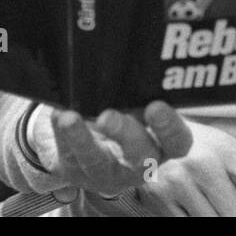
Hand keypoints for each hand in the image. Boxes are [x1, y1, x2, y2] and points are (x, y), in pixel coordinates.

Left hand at [47, 101, 192, 201]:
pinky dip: (61, 135)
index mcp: (160, 143)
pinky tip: (58, 115)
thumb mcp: (133, 102)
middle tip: (107, 116)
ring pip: (97, 163)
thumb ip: (137, 90)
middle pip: (140, 157)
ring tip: (69, 118)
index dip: (170, 128)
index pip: (177, 143)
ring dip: (83, 140)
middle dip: (124, 135)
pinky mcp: (76, 173)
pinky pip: (68, 157)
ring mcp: (107, 173)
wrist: (81, 135)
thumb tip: (130, 62)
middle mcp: (138, 164)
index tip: (155, 106)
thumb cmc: (119, 112)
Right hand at [136, 122, 235, 216]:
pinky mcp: (159, 200)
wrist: (144, 131)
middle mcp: (200, 164)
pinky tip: (210, 215)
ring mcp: (177, 184)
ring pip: (215, 225)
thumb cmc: (196, 144)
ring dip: (227, 224)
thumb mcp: (228, 150)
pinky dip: (204, 223)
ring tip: (229, 213)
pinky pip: (190, 226)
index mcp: (225, 148)